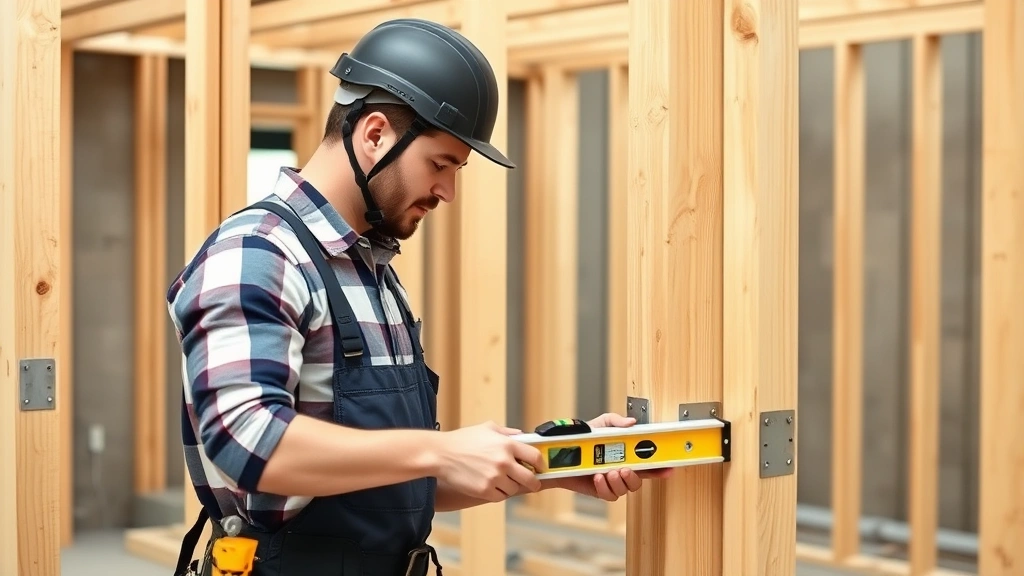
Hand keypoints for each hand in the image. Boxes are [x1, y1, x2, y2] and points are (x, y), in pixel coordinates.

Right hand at [433, 421, 544, 502]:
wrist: (440, 454)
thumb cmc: (462, 440)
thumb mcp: (487, 428)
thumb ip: (507, 432)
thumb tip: (522, 436)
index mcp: (507, 444)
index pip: (535, 457)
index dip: (540, 464)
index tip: (540, 468)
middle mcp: (504, 462)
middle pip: (530, 479)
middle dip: (533, 483)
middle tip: (532, 483)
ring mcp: (495, 477)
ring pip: (514, 489)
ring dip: (512, 487)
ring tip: (503, 481)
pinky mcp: (485, 490)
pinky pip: (500, 497)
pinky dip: (499, 493)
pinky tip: (492, 486)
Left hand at [548, 412, 673, 500]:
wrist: (559, 455)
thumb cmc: (580, 440)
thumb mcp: (600, 425)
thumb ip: (616, 421)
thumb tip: (631, 422)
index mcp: (625, 455)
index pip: (647, 463)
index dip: (660, 467)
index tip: (668, 467)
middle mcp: (620, 469)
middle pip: (639, 480)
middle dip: (635, 476)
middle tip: (626, 469)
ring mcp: (610, 481)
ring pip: (625, 489)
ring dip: (619, 482)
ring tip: (609, 472)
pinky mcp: (599, 490)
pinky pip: (609, 495)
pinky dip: (604, 487)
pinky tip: (598, 478)